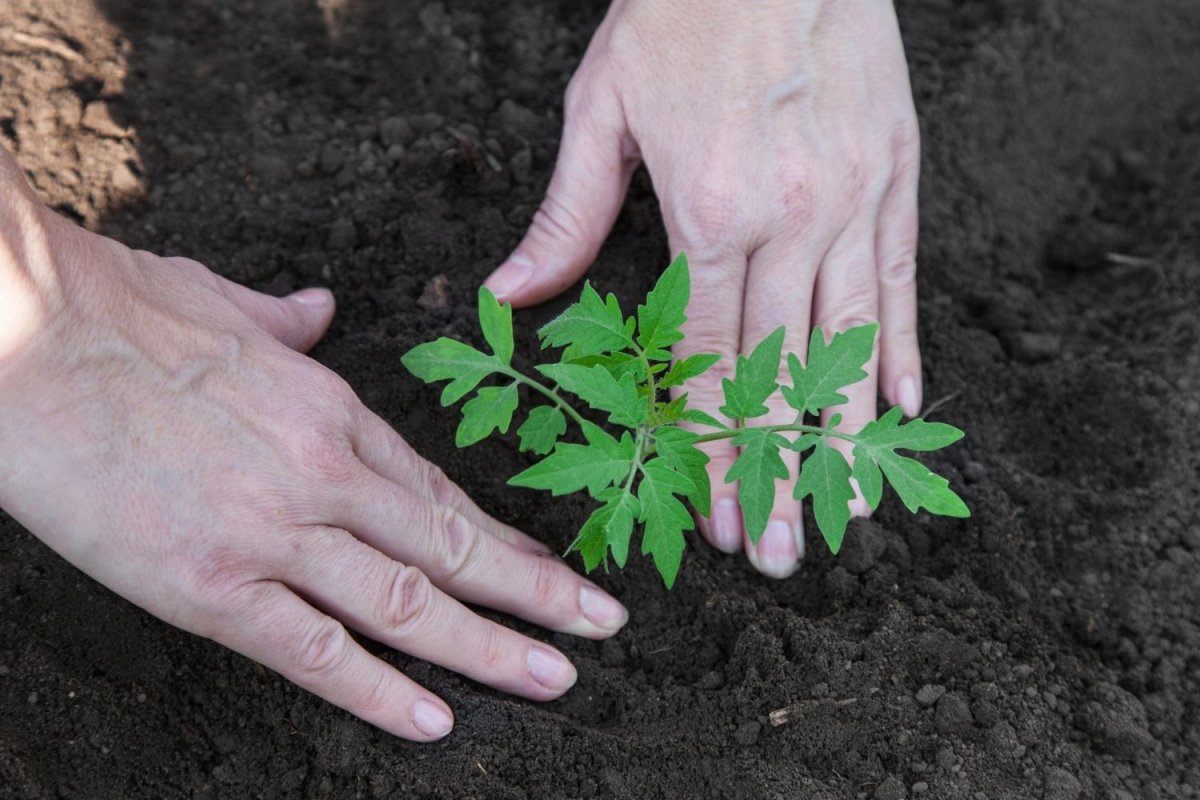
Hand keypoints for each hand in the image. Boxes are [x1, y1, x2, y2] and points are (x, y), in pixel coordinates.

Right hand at [0, 168, 627, 741]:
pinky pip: (314, 651)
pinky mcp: (211, 585)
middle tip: (601, 628)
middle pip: (452, 547)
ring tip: (555, 676)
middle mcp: (324, 475)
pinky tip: (436, 719)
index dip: (499, 537)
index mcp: (331, 408)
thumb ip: (285, 317)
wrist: (28, 332)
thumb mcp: (224, 299)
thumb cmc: (119, 308)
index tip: (547, 566)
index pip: (438, 491)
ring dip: (491, 645)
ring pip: (408, 603)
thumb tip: (317, 306)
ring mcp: (275, 533)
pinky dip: (379, 690)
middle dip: (535, 593)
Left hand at [484, 0, 921, 578]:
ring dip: (843, 439)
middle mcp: (791, 222)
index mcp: (710, 213)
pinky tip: (901, 411)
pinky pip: (901, 283)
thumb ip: (565, 218)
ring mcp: (854, 203)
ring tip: (845, 512)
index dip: (706, 445)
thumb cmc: (681, 16)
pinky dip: (901, 351)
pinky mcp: (897, 178)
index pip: (705, 359)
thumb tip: (509, 295)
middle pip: (777, 373)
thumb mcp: (601, 110)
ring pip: (850, 344)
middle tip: (776, 553)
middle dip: (773, 472)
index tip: (712, 513)